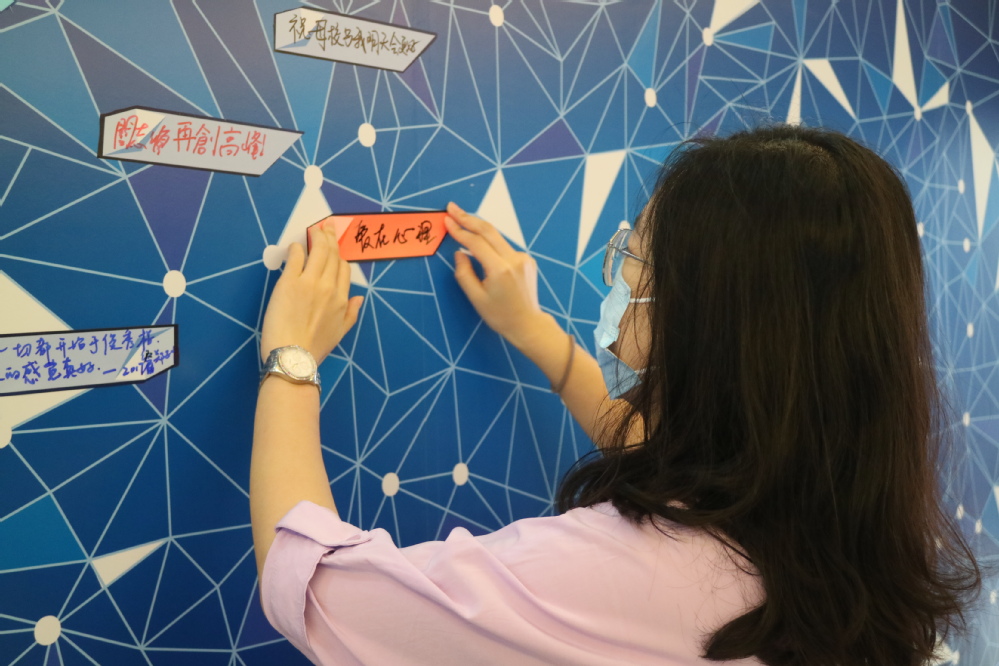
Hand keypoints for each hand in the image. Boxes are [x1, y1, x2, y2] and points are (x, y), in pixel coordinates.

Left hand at [260, 225, 363, 362]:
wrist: (293, 357)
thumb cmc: (314, 349)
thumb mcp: (340, 334)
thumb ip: (351, 314)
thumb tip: (359, 298)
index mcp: (342, 299)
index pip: (344, 269)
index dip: (339, 256)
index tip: (334, 249)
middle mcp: (329, 287)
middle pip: (332, 255)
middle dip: (330, 238)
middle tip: (326, 226)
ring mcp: (310, 282)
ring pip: (318, 251)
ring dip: (317, 237)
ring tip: (315, 229)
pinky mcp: (290, 282)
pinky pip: (296, 257)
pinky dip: (297, 249)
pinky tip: (295, 246)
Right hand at [445, 202, 546, 349]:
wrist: (528, 324)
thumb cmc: (500, 315)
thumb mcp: (476, 298)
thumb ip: (464, 273)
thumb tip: (459, 252)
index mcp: (500, 269)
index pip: (476, 242)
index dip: (459, 230)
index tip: (447, 220)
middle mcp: (514, 259)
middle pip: (489, 231)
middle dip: (468, 218)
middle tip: (452, 208)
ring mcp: (523, 258)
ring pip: (497, 238)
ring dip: (479, 229)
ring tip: (462, 220)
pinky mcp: (527, 259)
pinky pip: (504, 247)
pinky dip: (492, 243)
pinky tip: (481, 244)